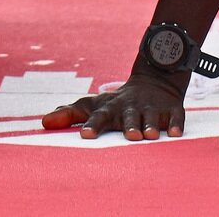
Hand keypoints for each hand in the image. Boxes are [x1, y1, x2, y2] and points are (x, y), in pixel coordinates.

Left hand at [41, 73, 185, 140]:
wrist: (151, 83)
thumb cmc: (115, 102)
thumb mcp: (92, 104)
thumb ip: (69, 114)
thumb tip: (43, 122)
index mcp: (110, 108)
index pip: (98, 115)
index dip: (92, 124)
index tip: (85, 135)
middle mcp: (130, 107)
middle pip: (128, 116)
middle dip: (128, 125)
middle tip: (130, 136)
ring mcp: (151, 108)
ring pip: (151, 117)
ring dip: (150, 125)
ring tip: (149, 135)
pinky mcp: (171, 109)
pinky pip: (175, 116)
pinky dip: (175, 123)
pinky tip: (175, 133)